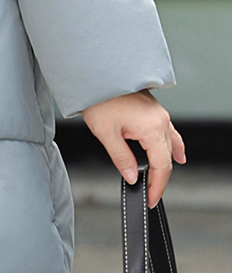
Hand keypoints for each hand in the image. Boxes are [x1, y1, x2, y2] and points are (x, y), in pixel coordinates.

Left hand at [82, 90, 185, 206]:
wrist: (96, 74)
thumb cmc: (99, 98)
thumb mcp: (106, 133)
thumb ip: (122, 159)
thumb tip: (132, 177)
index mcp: (152, 127)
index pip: (162, 166)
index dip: (157, 186)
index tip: (150, 198)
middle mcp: (160, 120)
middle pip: (167, 157)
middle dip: (160, 178)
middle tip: (149, 193)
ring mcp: (159, 113)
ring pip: (170, 144)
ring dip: (166, 163)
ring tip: (160, 179)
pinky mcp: (154, 109)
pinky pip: (169, 132)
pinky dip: (173, 146)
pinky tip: (177, 154)